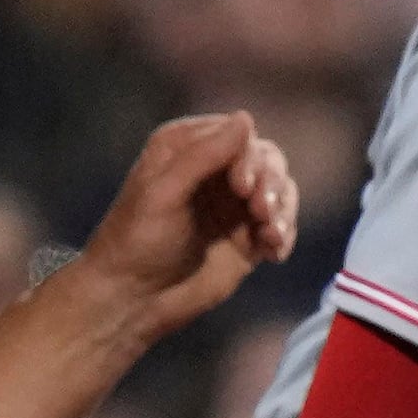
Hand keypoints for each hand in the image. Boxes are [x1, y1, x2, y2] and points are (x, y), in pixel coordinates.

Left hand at [76, 113, 297, 338]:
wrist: (134, 299)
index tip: (243, 188)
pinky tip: (273, 253)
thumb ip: (203, 154)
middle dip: (271, 185)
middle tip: (261, 213)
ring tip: (271, 236)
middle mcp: (214, 171)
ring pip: (280, 191)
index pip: (238, 136)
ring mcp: (233, 206)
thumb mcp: (163, 192)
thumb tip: (246, 119)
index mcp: (186, 149)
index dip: (249, 159)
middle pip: (268, 160)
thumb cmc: (136, 241)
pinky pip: (282, 225)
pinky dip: (284, 236)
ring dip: (282, 210)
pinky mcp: (247, 238)